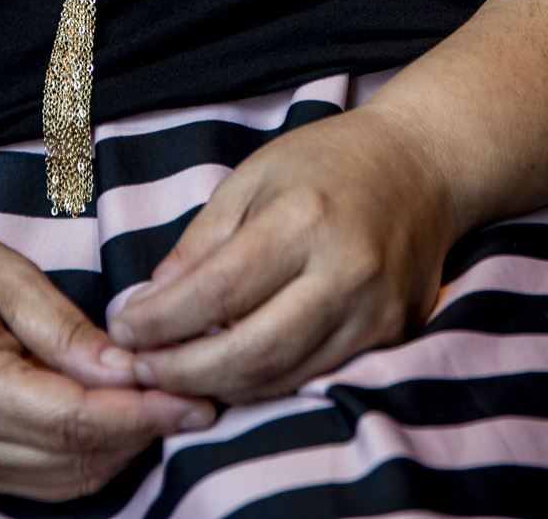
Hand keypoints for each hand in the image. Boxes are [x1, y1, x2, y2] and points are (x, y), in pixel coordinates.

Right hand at [0, 210, 216, 500]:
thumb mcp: (8, 278)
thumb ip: (68, 331)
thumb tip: (129, 369)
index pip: (77, 419)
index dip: (143, 412)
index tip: (195, 396)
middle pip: (79, 457)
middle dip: (144, 430)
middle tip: (197, 395)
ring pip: (70, 478)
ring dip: (124, 446)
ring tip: (168, 404)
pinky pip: (49, 479)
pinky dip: (93, 454)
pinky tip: (123, 417)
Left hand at [105, 104, 452, 403]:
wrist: (422, 164)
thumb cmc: (328, 161)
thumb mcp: (253, 177)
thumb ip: (202, 242)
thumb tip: (151, 302)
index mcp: (303, 218)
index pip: (218, 291)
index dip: (163, 321)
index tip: (125, 331)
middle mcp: (345, 271)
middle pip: (251, 350)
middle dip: (185, 372)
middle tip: (143, 370)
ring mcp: (374, 310)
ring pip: (283, 375)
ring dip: (220, 385)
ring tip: (176, 375)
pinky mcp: (391, 334)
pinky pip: (315, 374)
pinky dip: (266, 380)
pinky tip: (231, 370)